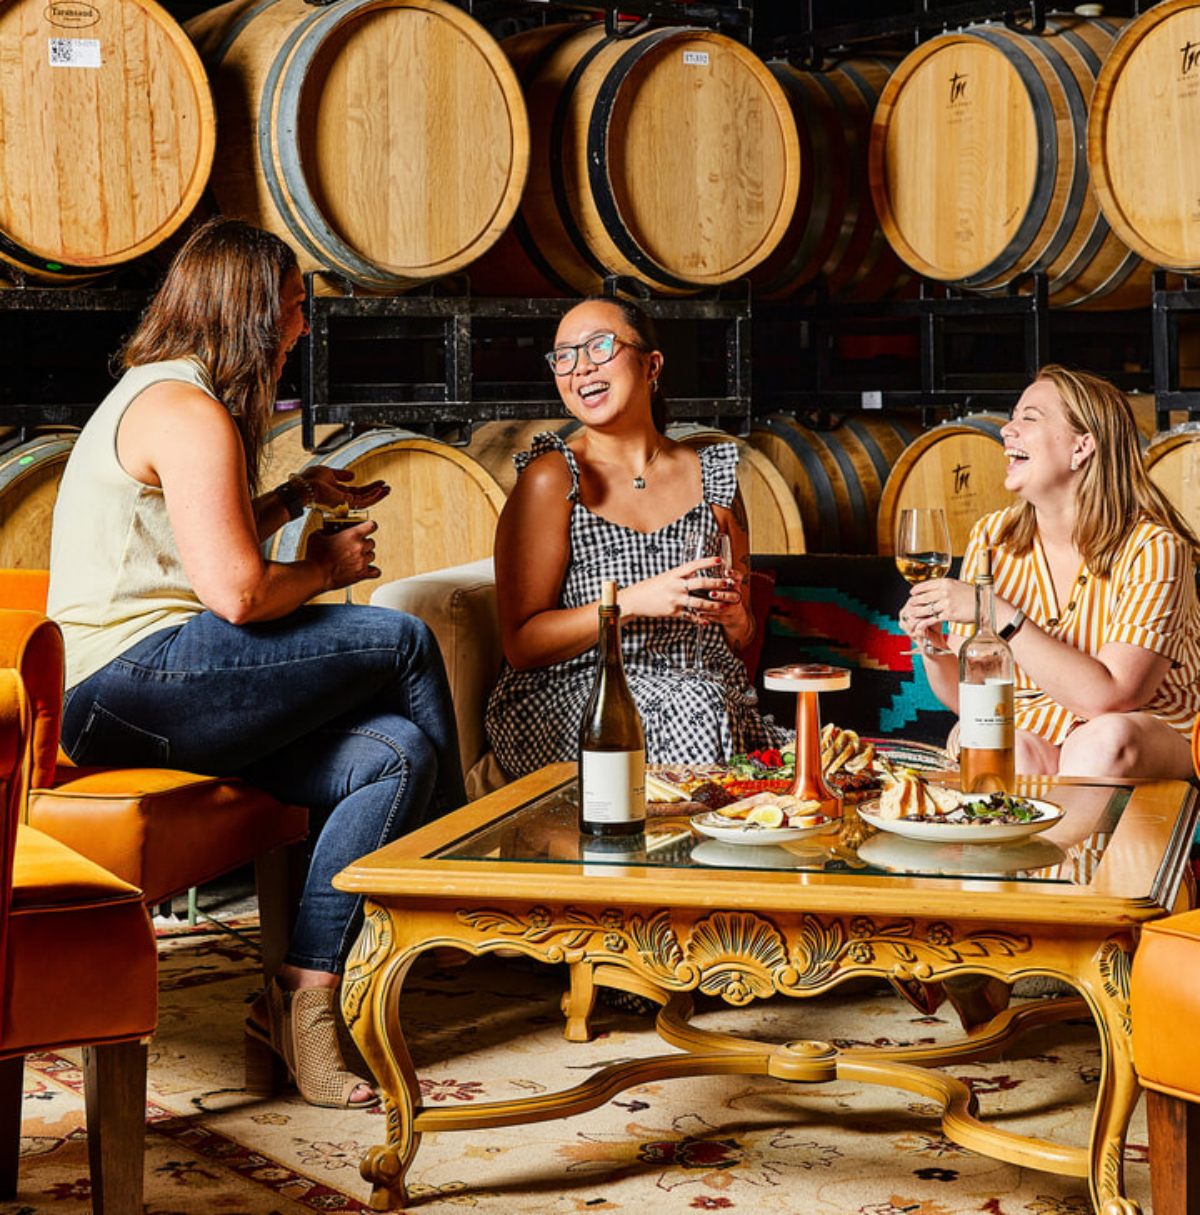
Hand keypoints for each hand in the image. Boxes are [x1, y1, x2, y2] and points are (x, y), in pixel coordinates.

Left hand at [301, 466, 390, 509]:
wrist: (304, 486)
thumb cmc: (310, 480)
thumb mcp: (329, 473)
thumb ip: (341, 475)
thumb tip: (352, 475)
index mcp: (339, 493)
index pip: (358, 492)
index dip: (369, 487)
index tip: (379, 483)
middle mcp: (342, 499)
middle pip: (364, 497)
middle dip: (376, 492)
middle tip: (387, 488)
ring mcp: (344, 502)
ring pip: (365, 501)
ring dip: (377, 495)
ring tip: (386, 490)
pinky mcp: (344, 502)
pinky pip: (361, 501)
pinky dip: (371, 496)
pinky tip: (378, 491)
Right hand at [305, 518, 378, 589]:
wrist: (316, 574)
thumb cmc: (316, 557)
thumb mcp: (317, 536)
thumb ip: (324, 531)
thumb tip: (324, 531)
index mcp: (352, 535)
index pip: (371, 526)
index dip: (370, 526)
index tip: (368, 527)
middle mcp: (360, 547)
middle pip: (371, 542)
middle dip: (364, 543)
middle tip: (354, 546)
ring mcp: (362, 561)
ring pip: (372, 555)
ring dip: (366, 556)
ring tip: (355, 558)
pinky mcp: (362, 574)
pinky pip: (376, 572)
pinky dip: (372, 571)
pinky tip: (366, 569)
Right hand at [619, 556, 734, 620]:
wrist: (635, 600)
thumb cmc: (651, 587)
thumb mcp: (666, 577)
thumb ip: (681, 576)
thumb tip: (695, 572)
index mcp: (674, 574)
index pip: (694, 565)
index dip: (708, 562)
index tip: (720, 560)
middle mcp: (676, 586)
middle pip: (701, 583)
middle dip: (717, 584)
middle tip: (729, 584)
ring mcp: (675, 599)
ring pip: (699, 603)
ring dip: (713, 605)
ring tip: (723, 605)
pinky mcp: (673, 612)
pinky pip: (690, 616)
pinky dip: (699, 619)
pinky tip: (707, 621)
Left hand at [907, 577, 973, 628]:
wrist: (985, 605)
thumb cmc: (973, 596)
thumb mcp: (959, 586)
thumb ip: (947, 587)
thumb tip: (936, 589)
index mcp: (947, 582)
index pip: (927, 584)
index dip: (917, 589)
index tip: (912, 592)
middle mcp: (945, 591)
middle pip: (924, 596)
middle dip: (915, 601)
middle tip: (910, 604)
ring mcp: (946, 603)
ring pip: (926, 608)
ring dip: (917, 612)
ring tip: (911, 614)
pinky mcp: (949, 614)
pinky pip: (932, 618)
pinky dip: (924, 622)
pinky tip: (920, 624)